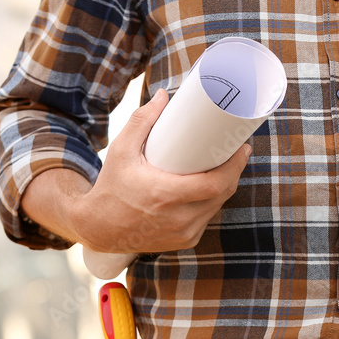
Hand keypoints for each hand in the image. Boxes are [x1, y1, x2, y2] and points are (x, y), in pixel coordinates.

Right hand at [73, 88, 250, 253]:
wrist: (97, 228)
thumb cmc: (110, 187)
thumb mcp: (121, 151)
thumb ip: (141, 121)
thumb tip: (163, 96)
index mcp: (165, 196)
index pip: (214, 185)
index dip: (234, 167)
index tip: (241, 148)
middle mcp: (177, 220)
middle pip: (221, 195)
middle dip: (233, 172)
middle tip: (236, 152)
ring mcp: (182, 234)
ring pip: (216, 208)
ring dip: (224, 188)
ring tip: (226, 166)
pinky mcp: (183, 242)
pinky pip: (206, 219)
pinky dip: (210, 204)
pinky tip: (213, 190)